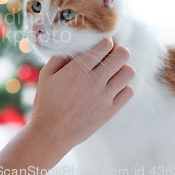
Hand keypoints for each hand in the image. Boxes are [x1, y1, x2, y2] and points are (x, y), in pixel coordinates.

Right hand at [27, 38, 134, 152]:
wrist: (51, 133)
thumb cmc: (46, 102)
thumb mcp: (46, 75)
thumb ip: (59, 57)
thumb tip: (74, 46)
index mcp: (77, 69)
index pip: (104, 45)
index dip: (105, 41)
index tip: (101, 45)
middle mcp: (94, 81)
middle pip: (121, 55)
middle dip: (117, 50)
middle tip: (110, 55)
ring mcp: (104, 96)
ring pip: (129, 72)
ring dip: (122, 68)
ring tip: (113, 72)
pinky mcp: (110, 111)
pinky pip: (128, 91)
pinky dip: (123, 86)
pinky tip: (112, 88)